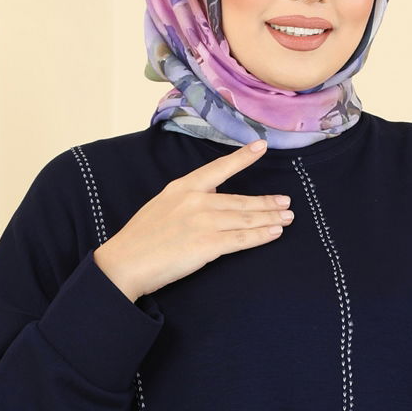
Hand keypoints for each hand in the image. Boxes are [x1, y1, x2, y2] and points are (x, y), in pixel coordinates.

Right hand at [94, 139, 294, 300]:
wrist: (124, 263)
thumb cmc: (140, 239)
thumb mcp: (161, 206)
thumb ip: (186, 201)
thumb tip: (210, 200)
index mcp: (183, 187)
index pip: (219, 168)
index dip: (242, 158)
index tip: (261, 147)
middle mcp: (196, 200)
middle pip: (241, 200)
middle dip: (267, 202)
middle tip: (286, 203)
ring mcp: (203, 222)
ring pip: (245, 218)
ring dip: (270, 219)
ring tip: (287, 219)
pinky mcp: (207, 245)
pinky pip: (242, 239)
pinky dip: (261, 236)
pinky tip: (274, 233)